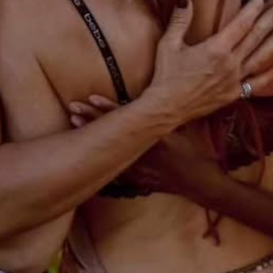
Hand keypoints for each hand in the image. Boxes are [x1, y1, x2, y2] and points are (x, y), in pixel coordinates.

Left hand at [68, 95, 202, 193]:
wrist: (200, 182)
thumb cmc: (196, 152)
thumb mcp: (187, 128)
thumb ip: (175, 112)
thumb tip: (168, 90)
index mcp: (155, 134)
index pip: (126, 117)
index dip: (107, 107)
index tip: (91, 97)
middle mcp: (143, 149)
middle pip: (112, 131)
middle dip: (91, 119)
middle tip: (72, 108)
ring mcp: (137, 166)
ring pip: (108, 149)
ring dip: (91, 137)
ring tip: (74, 123)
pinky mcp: (136, 179)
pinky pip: (114, 170)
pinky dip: (100, 161)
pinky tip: (84, 156)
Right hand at [141, 0, 272, 125]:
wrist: (166, 108)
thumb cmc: (166, 75)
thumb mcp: (169, 44)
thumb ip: (180, 20)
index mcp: (216, 49)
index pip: (241, 23)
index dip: (254, 8)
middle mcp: (230, 63)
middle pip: (256, 37)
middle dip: (272, 19)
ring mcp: (234, 80)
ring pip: (261, 57)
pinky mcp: (234, 94)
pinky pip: (256, 83)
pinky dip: (270, 76)